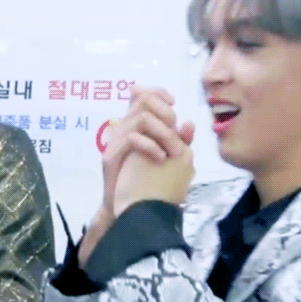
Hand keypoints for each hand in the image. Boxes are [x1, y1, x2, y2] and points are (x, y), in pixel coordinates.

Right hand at [102, 86, 194, 214]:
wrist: (128, 209)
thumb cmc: (146, 182)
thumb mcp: (166, 157)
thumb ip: (177, 141)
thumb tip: (189, 123)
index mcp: (134, 125)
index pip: (142, 94)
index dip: (158, 92)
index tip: (174, 102)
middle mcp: (123, 128)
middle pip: (143, 100)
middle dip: (165, 112)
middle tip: (175, 130)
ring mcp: (115, 141)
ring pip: (140, 119)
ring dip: (163, 132)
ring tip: (172, 150)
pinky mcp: (111, 155)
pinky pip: (132, 139)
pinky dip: (151, 146)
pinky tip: (161, 158)